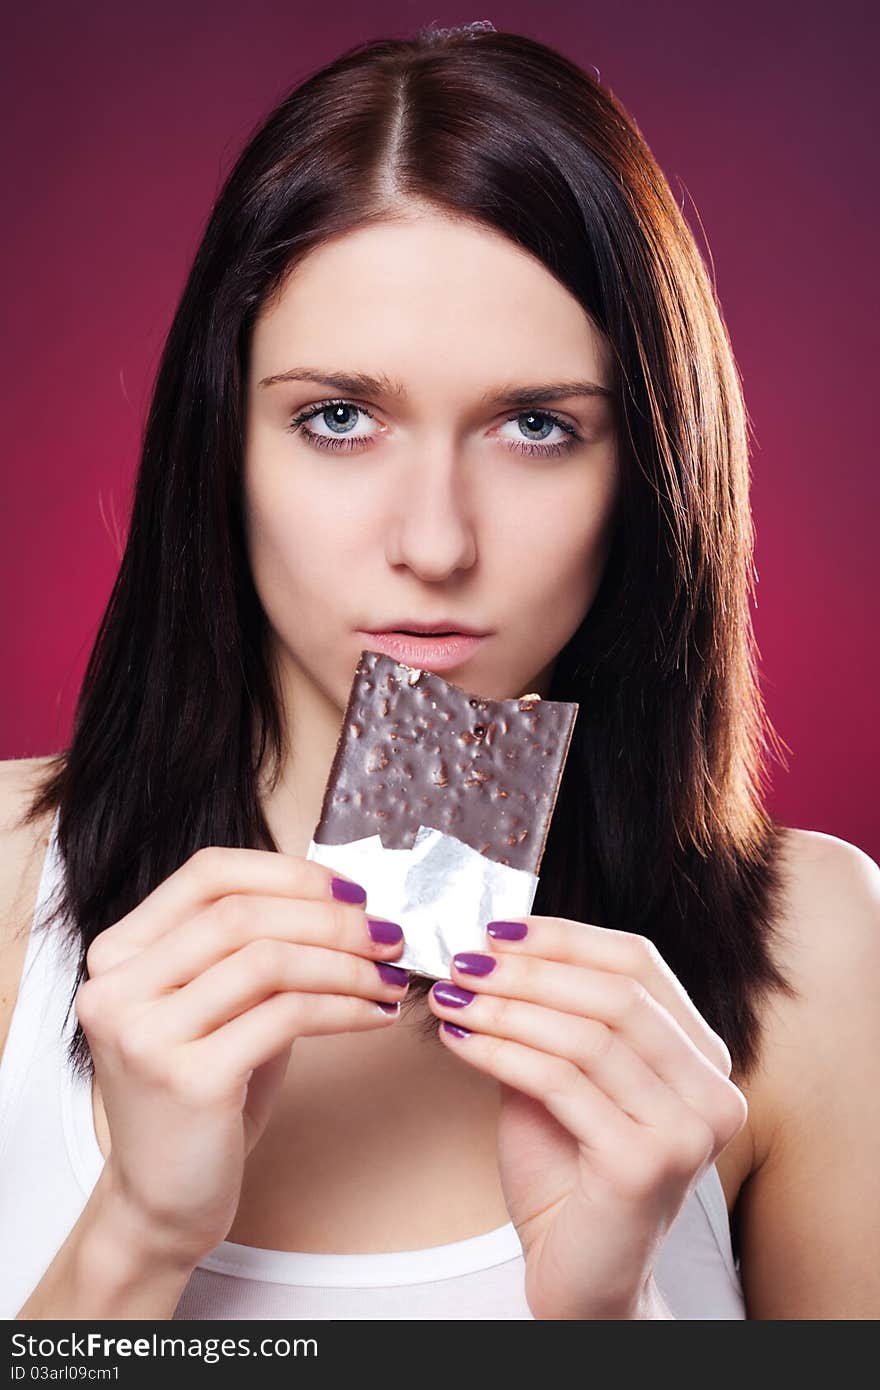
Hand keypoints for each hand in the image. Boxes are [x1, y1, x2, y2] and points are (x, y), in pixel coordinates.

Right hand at [76, 846, 408, 1266]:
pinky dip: (345, 1008)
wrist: (161, 1201)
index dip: (288, 873)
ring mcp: (146, 1034)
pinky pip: (286, 1018)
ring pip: (268, 961)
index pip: (208, 875)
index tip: (351, 892)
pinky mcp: (187, 1081)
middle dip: (330, 919)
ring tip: (389, 977)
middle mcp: (117, 987)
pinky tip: (375, 1016)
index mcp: (118, 953)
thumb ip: (254, 947)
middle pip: (242, 914)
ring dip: (346, 964)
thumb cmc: (202, 1093)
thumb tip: (343, 899)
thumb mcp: (217, 1004)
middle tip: (388, 934)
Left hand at [428, 915, 746, 1319]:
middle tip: (464, 960)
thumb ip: (549, 1017)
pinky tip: (459, 1041)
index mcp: (702, 1056)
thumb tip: (494, 949)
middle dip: (529, 970)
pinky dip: (501, 1051)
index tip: (498, 930)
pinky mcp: (645, 1164)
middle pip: (616, 994)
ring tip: (453, 996)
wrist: (579, 1277)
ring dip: (507, 1007)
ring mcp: (687, 1130)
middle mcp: (712, 1089)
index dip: (566, 937)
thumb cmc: (569, 1176)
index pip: (640, 963)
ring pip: (588, 1035)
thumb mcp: (562, 1077)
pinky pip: (561, 1083)